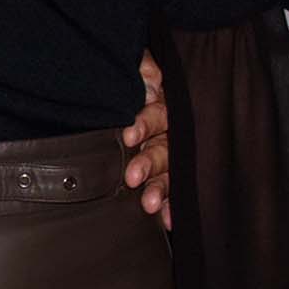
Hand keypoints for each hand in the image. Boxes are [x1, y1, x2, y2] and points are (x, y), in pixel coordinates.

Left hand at [122, 51, 171, 227]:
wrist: (116, 92)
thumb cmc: (127, 83)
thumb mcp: (134, 67)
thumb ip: (141, 68)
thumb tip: (148, 77)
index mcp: (160, 105)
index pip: (155, 115)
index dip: (144, 124)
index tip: (129, 135)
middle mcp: (168, 132)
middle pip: (163, 147)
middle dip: (149, 163)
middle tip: (133, 176)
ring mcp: (167, 154)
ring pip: (168, 171)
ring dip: (160, 188)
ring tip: (149, 203)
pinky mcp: (163, 174)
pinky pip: (171, 191)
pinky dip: (170, 206)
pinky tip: (166, 220)